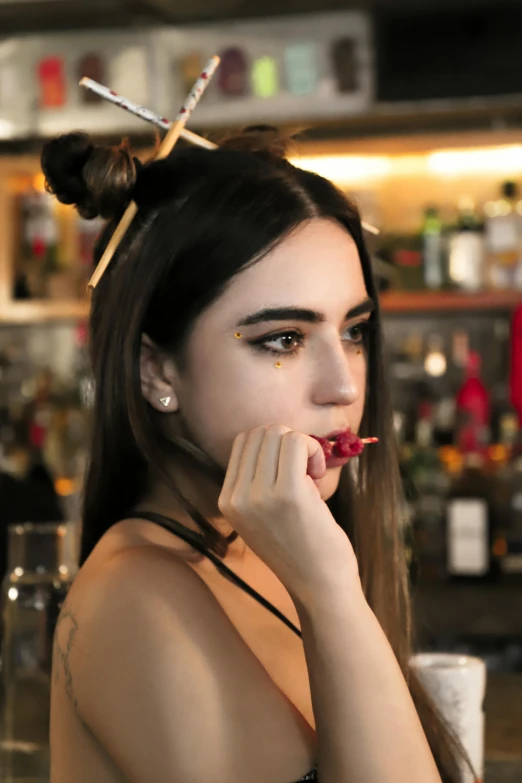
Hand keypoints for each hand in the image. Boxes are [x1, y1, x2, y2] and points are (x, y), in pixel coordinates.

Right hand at [218, 424, 359, 602]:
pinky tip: (319, 475)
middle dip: (289, 442)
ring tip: (312, 475)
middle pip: (261, 432)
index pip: (243, 442)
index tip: (290, 472)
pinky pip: (298, 442)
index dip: (273, 446)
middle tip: (305, 472)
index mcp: (226, 500)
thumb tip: (271, 435)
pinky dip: (314, 451)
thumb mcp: (260, 515)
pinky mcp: (290, 493)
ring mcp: (260, 495)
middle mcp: (236, 497)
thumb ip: (255, 481)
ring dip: (303, 446)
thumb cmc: (299, 547)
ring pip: (279, 433)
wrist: (319, 585)